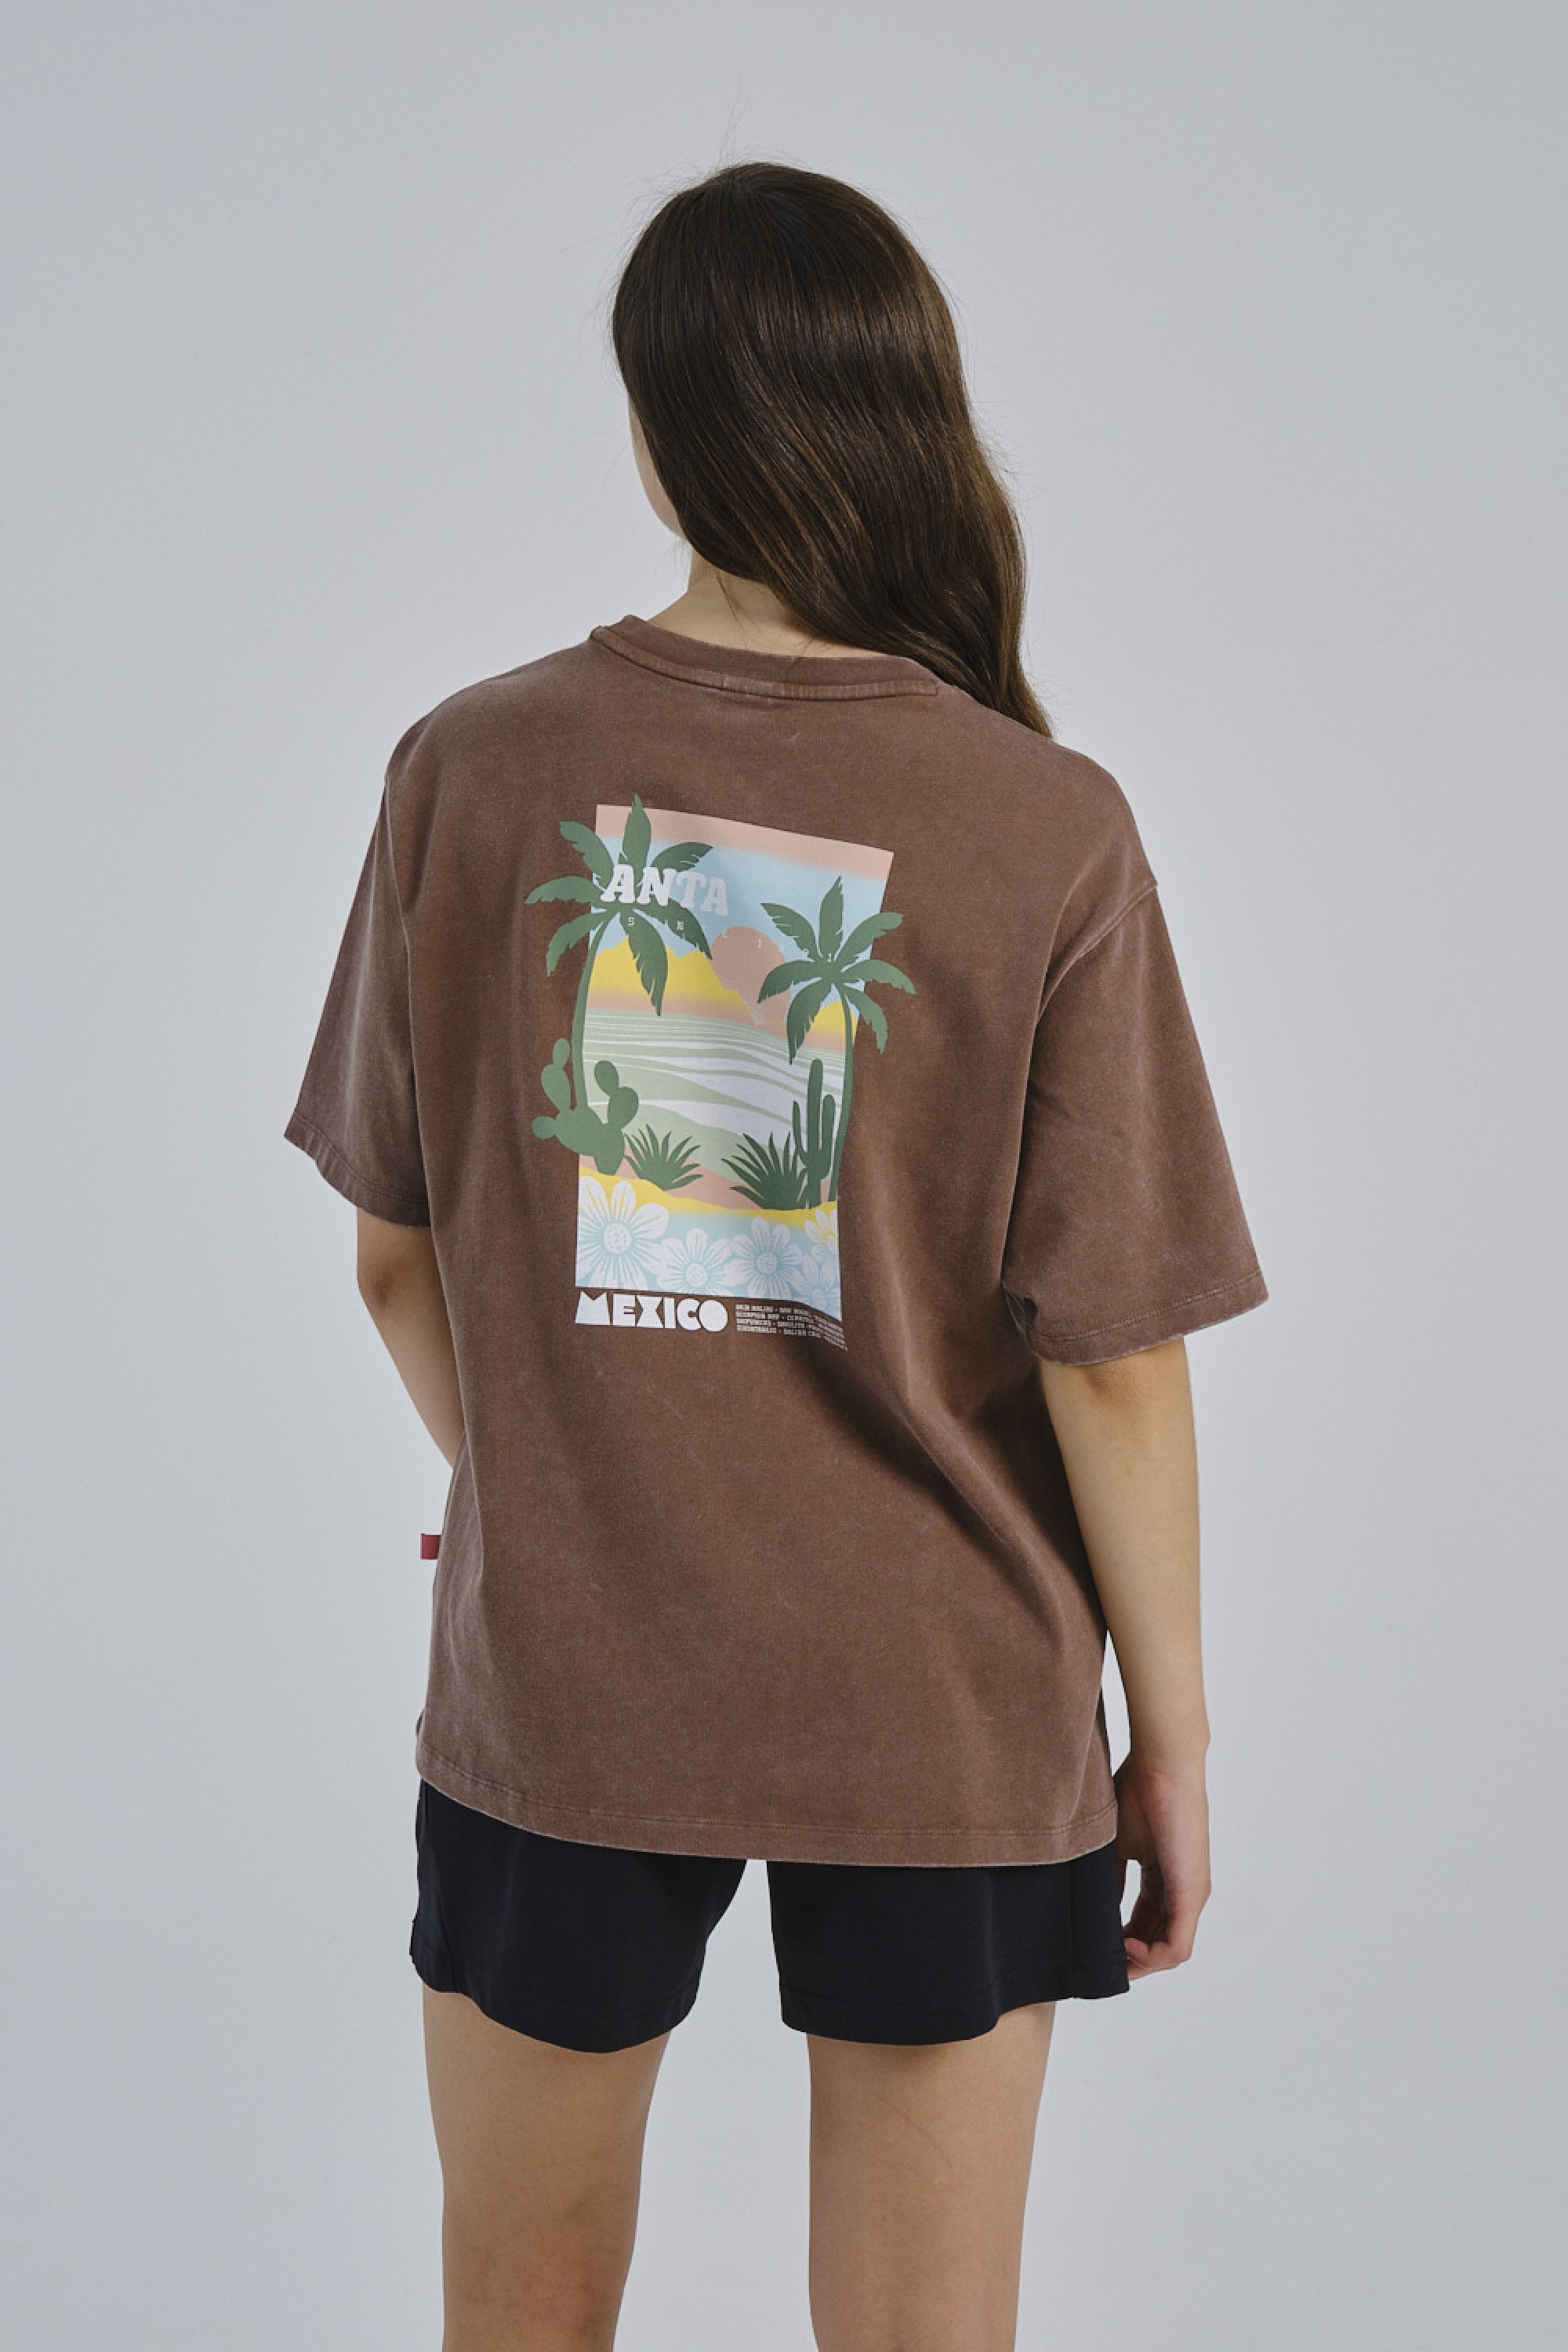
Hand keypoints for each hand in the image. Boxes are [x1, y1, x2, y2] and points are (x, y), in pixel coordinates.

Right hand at [1113, 1751, 1210, 1979]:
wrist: (1162, 1765)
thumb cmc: (1139, 1791)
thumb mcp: (1116, 1844)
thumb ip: (1110, 1879)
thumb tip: (1096, 1909)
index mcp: (1166, 1878)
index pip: (1147, 1925)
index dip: (1122, 1943)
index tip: (1095, 1945)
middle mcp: (1185, 1891)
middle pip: (1159, 1943)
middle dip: (1130, 1959)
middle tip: (1098, 1961)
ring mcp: (1191, 1894)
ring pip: (1169, 1951)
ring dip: (1139, 1962)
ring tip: (1108, 1956)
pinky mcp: (1192, 1893)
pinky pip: (1177, 1946)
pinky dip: (1150, 1957)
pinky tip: (1123, 1948)